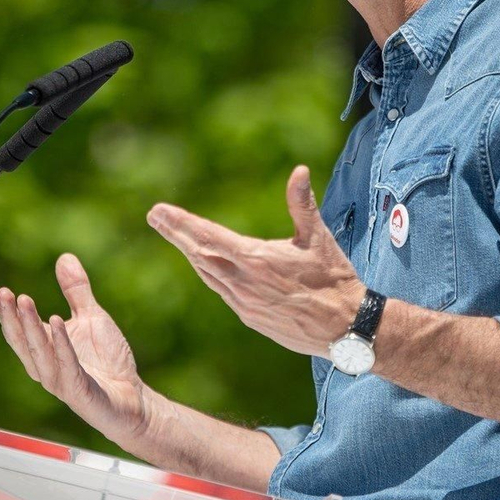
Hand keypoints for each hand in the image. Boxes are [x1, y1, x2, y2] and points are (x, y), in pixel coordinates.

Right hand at [0, 254, 151, 446]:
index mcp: (44, 349)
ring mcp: (60, 380)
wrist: (132, 397)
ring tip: (23, 300)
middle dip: (10, 316)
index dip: (1, 311)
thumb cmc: (108, 361)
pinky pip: (67, 364)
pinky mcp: (79, 390)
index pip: (17, 328)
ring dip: (29, 326)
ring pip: (38, 351)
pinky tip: (57, 321)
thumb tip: (64, 257)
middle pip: (21, 339)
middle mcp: (45, 365)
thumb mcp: (92, 317)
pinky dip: (61, 343)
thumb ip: (76, 291)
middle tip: (1, 292)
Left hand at [146, 165, 364, 356]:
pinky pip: (221, 291)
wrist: (345, 329)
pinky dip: (208, 273)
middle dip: (176, 234)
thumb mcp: (318, 238)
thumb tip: (299, 171)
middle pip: (199, 255)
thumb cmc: (334, 280)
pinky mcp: (250, 318)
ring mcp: (244, 303)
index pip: (209, 237)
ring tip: (175, 236)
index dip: (182, 223)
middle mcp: (243, 283)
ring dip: (191, 254)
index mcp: (256, 260)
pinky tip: (204, 265)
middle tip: (155, 217)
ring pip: (208, 275)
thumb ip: (302, 204)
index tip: (160, 211)